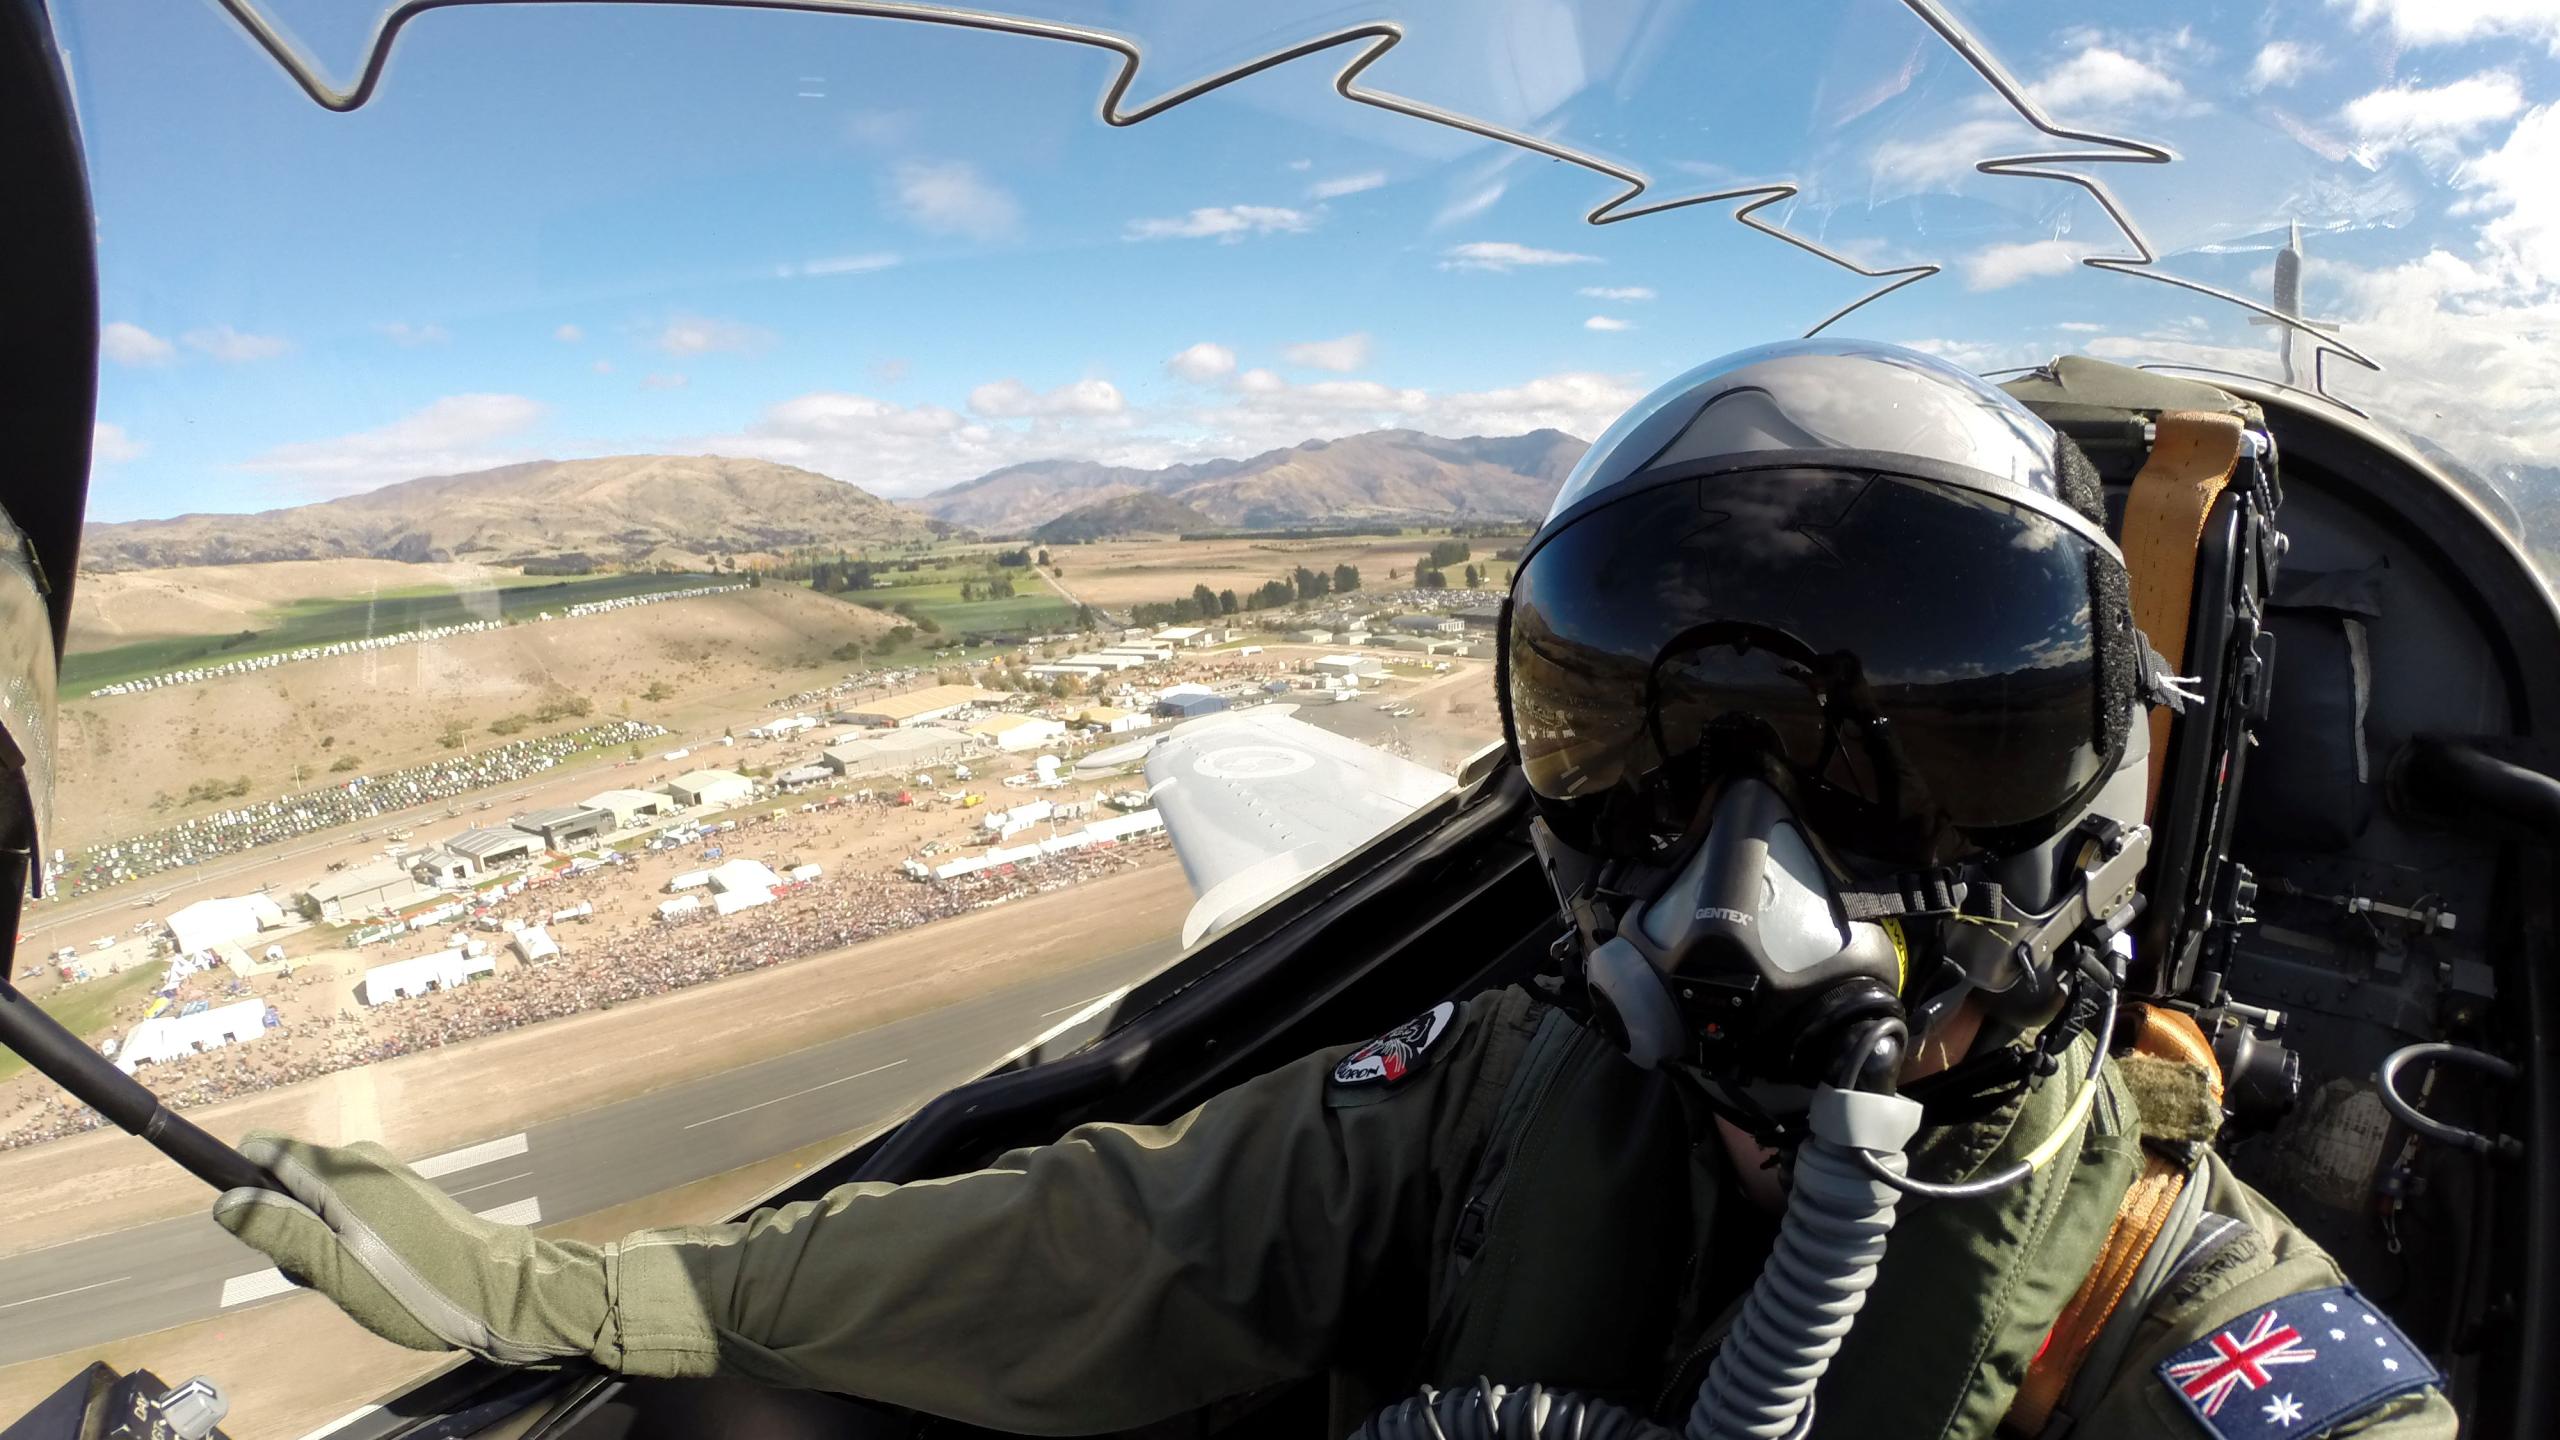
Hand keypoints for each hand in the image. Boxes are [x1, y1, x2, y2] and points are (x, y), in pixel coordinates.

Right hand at [213, 1132, 611, 1365]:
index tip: (255, 1228)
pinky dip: (343, 1241)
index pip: (263, 1149)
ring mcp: (383, 1175)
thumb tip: (225, 1201)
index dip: (241, 1183)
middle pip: (285, 1180)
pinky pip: (345, 1210)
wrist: (497, 1291)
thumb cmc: (415, 1286)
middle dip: (282, 1226)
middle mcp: (359, 1159)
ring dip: (315, 1241)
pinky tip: (371, 1273)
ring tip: (352, 1277)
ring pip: (315, 1200)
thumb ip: (278, 1232)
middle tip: (316, 1271)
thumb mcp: (332, 1269)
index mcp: (338, 1170)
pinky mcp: (400, 1194)